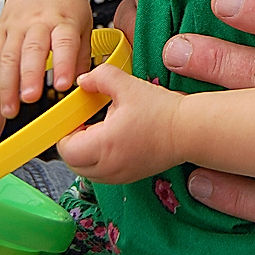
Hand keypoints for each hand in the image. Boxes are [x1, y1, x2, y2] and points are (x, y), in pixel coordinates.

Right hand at [0, 0, 92, 118]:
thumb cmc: (67, 1)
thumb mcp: (85, 22)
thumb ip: (82, 53)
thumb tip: (83, 80)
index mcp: (64, 21)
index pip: (65, 43)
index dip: (64, 64)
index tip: (63, 85)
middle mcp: (39, 24)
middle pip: (32, 51)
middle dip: (29, 76)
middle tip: (30, 98)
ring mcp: (17, 27)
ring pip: (9, 57)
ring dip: (7, 85)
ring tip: (8, 109)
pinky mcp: (2, 30)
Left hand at [57, 63, 182, 182]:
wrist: (189, 130)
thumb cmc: (162, 111)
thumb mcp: (128, 86)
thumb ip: (101, 77)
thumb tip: (84, 81)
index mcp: (104, 145)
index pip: (66, 147)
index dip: (66, 129)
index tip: (77, 115)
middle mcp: (108, 167)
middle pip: (72, 162)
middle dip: (74, 142)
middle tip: (86, 122)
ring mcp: (118, 176)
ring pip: (86, 171)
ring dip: (86, 153)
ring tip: (101, 131)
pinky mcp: (128, 177)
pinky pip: (102, 174)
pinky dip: (100, 160)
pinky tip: (115, 141)